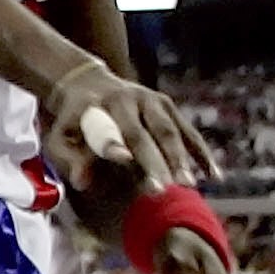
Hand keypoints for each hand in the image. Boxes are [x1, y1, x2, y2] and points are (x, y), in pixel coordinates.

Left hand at [38, 57, 209, 193]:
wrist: (90, 82)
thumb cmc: (73, 121)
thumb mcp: (60, 136)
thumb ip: (69, 158)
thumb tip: (82, 183)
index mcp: (96, 107)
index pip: (106, 130)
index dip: (113, 145)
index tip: (124, 160)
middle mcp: (127, 100)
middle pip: (143, 134)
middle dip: (154, 162)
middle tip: (162, 191)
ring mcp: (151, 100)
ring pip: (170, 131)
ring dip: (180, 158)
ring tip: (189, 186)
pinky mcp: (167, 105)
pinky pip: (187, 131)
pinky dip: (200, 153)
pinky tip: (214, 176)